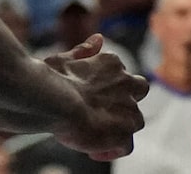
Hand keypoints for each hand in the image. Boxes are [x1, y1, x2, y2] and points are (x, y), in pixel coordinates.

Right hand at [46, 37, 147, 157]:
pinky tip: (93, 151)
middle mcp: (125, 83)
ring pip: (135, 120)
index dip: (110, 85)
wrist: (55, 101)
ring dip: (120, 128)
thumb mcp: (65, 59)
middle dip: (126, 100)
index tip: (91, 95)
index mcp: (110, 64)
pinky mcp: (123, 132)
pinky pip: (125, 146)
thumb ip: (83, 51)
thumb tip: (98, 39)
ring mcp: (127, 108)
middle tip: (103, 113)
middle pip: (139, 89)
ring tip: (96, 136)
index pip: (119, 73)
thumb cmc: (52, 80)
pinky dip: (112, 150)